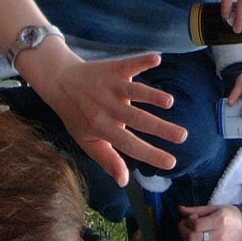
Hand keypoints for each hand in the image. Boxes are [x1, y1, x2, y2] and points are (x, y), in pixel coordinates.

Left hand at [19, 48, 186, 185]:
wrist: (59, 82)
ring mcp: (111, 88)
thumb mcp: (87, 142)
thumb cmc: (77, 115)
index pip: (129, 145)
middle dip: (160, 128)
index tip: (171, 162)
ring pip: (135, 92)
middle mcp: (108, 108)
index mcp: (102, 129)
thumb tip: (125, 181)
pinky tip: (157, 59)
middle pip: (137, 119)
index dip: (150, 154)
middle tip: (182, 136)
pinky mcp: (114, 69)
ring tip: (169, 102)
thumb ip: (107, 160)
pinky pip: (129, 65)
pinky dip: (142, 61)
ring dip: (152, 95)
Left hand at [178, 204, 241, 240]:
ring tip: (190, 234)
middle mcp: (219, 235)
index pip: (195, 225)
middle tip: (185, 226)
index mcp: (219, 220)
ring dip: (186, 240)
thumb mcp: (215, 208)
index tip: (190, 218)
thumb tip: (180, 209)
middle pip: (191, 237)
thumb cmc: (230, 215)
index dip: (187, 221)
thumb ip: (196, 210)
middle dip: (183, 231)